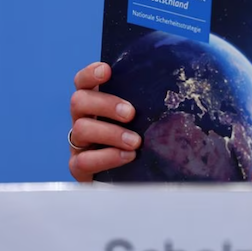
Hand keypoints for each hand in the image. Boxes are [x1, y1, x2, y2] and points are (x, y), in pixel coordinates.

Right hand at [68, 62, 141, 181]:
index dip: (90, 74)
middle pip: (79, 101)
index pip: (82, 82)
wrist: (133, 179)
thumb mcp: (143, 118)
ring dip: (111, 133)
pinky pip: (83, 161)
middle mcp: (82, 119)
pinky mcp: (79, 167)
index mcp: (95, 102)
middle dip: (105, 104)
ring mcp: (78, 143)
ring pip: (81, 129)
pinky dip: (106, 157)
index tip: (107, 70)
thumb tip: (173, 86)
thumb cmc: (141, 139)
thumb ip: (148, 102)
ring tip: (135, 142)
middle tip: (130, 113)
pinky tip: (127, 157)